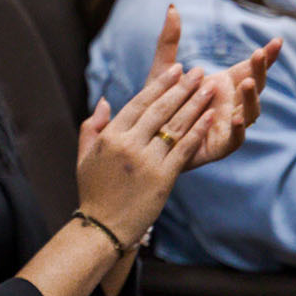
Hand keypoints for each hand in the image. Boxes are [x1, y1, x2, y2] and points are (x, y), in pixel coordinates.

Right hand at [76, 63, 216, 242]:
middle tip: (199, 71)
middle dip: (182, 88)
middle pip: (160, 109)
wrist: (102, 227)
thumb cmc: (93, 192)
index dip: (160, 84)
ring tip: (210, 88)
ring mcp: (147, 161)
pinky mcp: (163, 177)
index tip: (176, 68)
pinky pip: (184, 148)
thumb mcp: (84, 156)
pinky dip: (198, 130)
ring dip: (195, 104)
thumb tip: (106, 101)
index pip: (139, 103)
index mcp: (110, 137)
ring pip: (175, 126)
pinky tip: (211, 117)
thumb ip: (93, 126)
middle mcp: (129, 145)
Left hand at [143, 5, 281, 168]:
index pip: (250, 68)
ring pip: (250, 112)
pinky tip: (237, 118)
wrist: (145, 137)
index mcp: (224, 84)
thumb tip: (171, 8)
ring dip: (252, 98)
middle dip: (260, 71)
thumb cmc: (158, 102)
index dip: (266, 56)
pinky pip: (235, 140)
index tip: (277, 41)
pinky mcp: (219, 146)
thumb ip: (169, 41)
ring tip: (247, 83)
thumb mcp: (163, 69)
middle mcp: (231, 104)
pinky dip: (239, 130)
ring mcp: (228, 125)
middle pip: (255, 87)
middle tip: (258, 54)